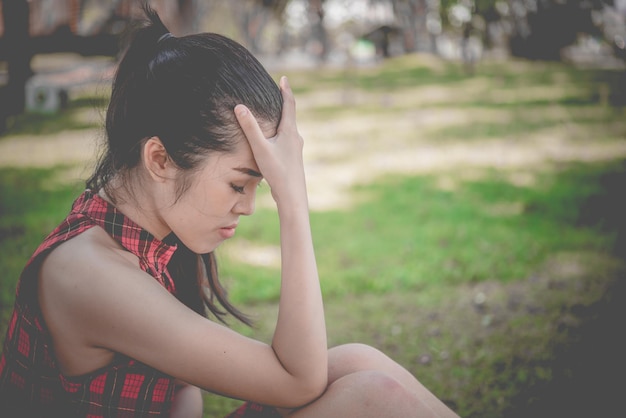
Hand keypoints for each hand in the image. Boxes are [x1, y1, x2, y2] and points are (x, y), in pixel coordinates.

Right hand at [234, 76, 306, 205]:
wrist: (292, 196)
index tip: (283, 79)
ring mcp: (296, 149)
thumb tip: (239, 106)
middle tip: (277, 91)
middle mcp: (296, 138)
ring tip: (274, 113)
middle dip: (283, 103)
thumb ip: (250, 127)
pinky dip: (281, 133)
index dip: (285, 91)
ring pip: (289, 129)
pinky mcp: (294, 159)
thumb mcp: (260, 148)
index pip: (289, 105)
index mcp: (290, 131)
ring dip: (282, 119)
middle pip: (290, 116)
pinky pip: (287, 140)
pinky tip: (275, 140)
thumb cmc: (277, 172)